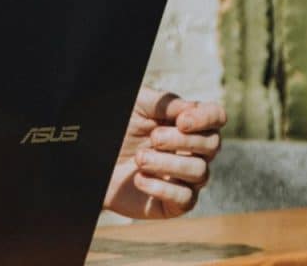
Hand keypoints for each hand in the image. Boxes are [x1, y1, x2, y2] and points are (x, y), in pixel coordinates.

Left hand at [103, 87, 225, 218]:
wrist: (91, 158)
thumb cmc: (117, 128)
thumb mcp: (136, 106)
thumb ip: (163, 102)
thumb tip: (190, 108)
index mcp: (186, 124)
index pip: (216, 117)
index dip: (206, 118)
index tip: (181, 121)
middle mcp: (192, 151)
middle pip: (211, 145)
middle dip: (182, 140)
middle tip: (153, 138)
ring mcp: (185, 178)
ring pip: (199, 172)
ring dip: (167, 163)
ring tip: (139, 158)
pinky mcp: (173, 203)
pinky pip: (186, 199)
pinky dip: (161, 188)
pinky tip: (139, 179)